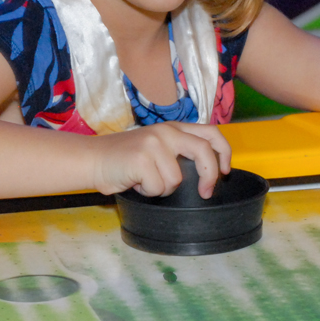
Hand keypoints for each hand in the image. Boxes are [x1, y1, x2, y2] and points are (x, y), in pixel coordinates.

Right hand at [92, 122, 231, 196]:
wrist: (93, 159)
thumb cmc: (125, 159)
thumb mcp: (156, 147)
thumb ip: (178, 151)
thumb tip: (205, 172)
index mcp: (173, 127)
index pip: (210, 133)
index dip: (224, 152)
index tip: (225, 171)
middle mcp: (166, 131)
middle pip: (204, 152)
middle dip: (210, 176)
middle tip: (205, 193)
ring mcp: (154, 144)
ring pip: (176, 180)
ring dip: (163, 189)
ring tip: (146, 181)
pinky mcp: (142, 158)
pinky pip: (158, 187)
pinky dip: (148, 192)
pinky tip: (136, 183)